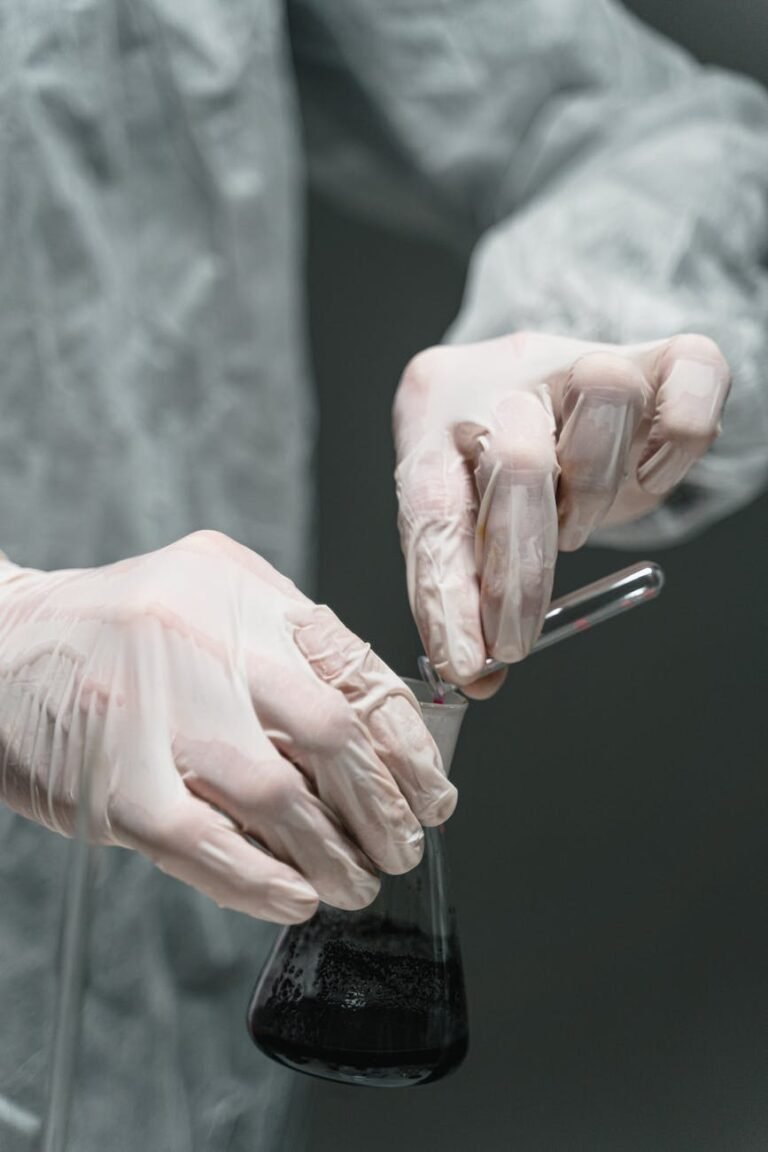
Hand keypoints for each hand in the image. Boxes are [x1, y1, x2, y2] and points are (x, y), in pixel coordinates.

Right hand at [0, 531, 454, 921]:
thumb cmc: (118, 624)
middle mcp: (207, 644)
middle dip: (384, 806)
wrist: (1, 644)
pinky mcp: (118, 784)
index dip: (409, 747)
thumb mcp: (211, 587)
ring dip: (333, 856)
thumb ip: (287, 631)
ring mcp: (160, 715)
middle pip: (333, 735)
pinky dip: (262, 882)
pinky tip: (295, 899)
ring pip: (280, 800)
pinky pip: (208, 846)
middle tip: (403, 846)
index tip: (432, 792)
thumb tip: (373, 709)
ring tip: (355, 883)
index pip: (358, 675)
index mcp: (241, 595)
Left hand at [394, 331, 728, 693]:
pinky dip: (674, 441)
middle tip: (515, 640)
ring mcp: (579, 359)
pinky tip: (646, 476)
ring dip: (592, 491)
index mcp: (436, 411)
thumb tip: (479, 675)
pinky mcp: (654, 355)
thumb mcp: (460, 514)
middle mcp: (505, 374)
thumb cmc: (490, 461)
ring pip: (605, 396)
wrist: (535, 380)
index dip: (450, 592)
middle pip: (519, 459)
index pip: (437, 505)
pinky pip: (688, 376)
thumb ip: (462, 583)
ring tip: (573, 528)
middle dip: (521, 573)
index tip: (466, 662)